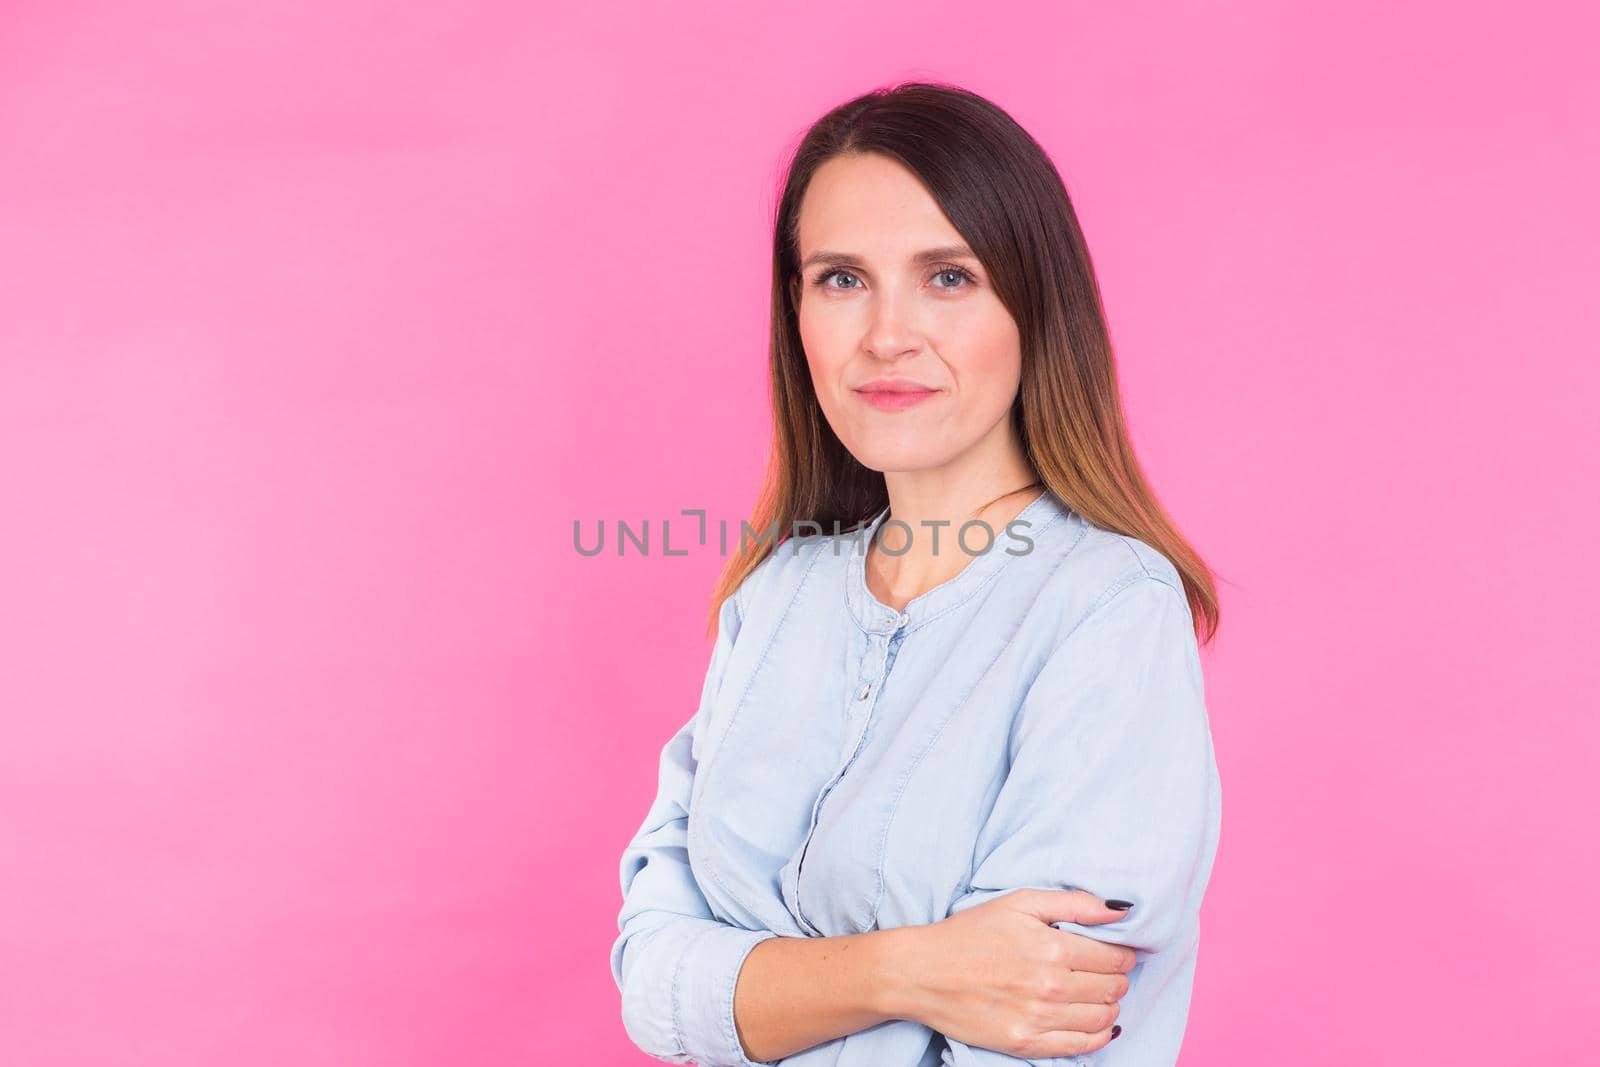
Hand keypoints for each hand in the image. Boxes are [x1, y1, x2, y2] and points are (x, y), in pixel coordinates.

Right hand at [899, 888, 1135, 1059]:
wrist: (922, 973)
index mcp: (1051, 947)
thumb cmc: (970, 933)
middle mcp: (1050, 985)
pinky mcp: (1026, 1043)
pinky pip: (1083, 1046)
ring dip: (1110, 1004)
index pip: (1115, 956)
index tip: (1116, 951)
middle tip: (1106, 970)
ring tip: (1098, 993)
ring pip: (1103, 1017)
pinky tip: (1098, 1023)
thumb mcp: (1019, 902)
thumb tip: (1121, 910)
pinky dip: (1100, 1035)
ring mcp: (1038, 1018)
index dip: (1123, 953)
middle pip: (1113, 987)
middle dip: (1117, 977)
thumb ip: (1074, 903)